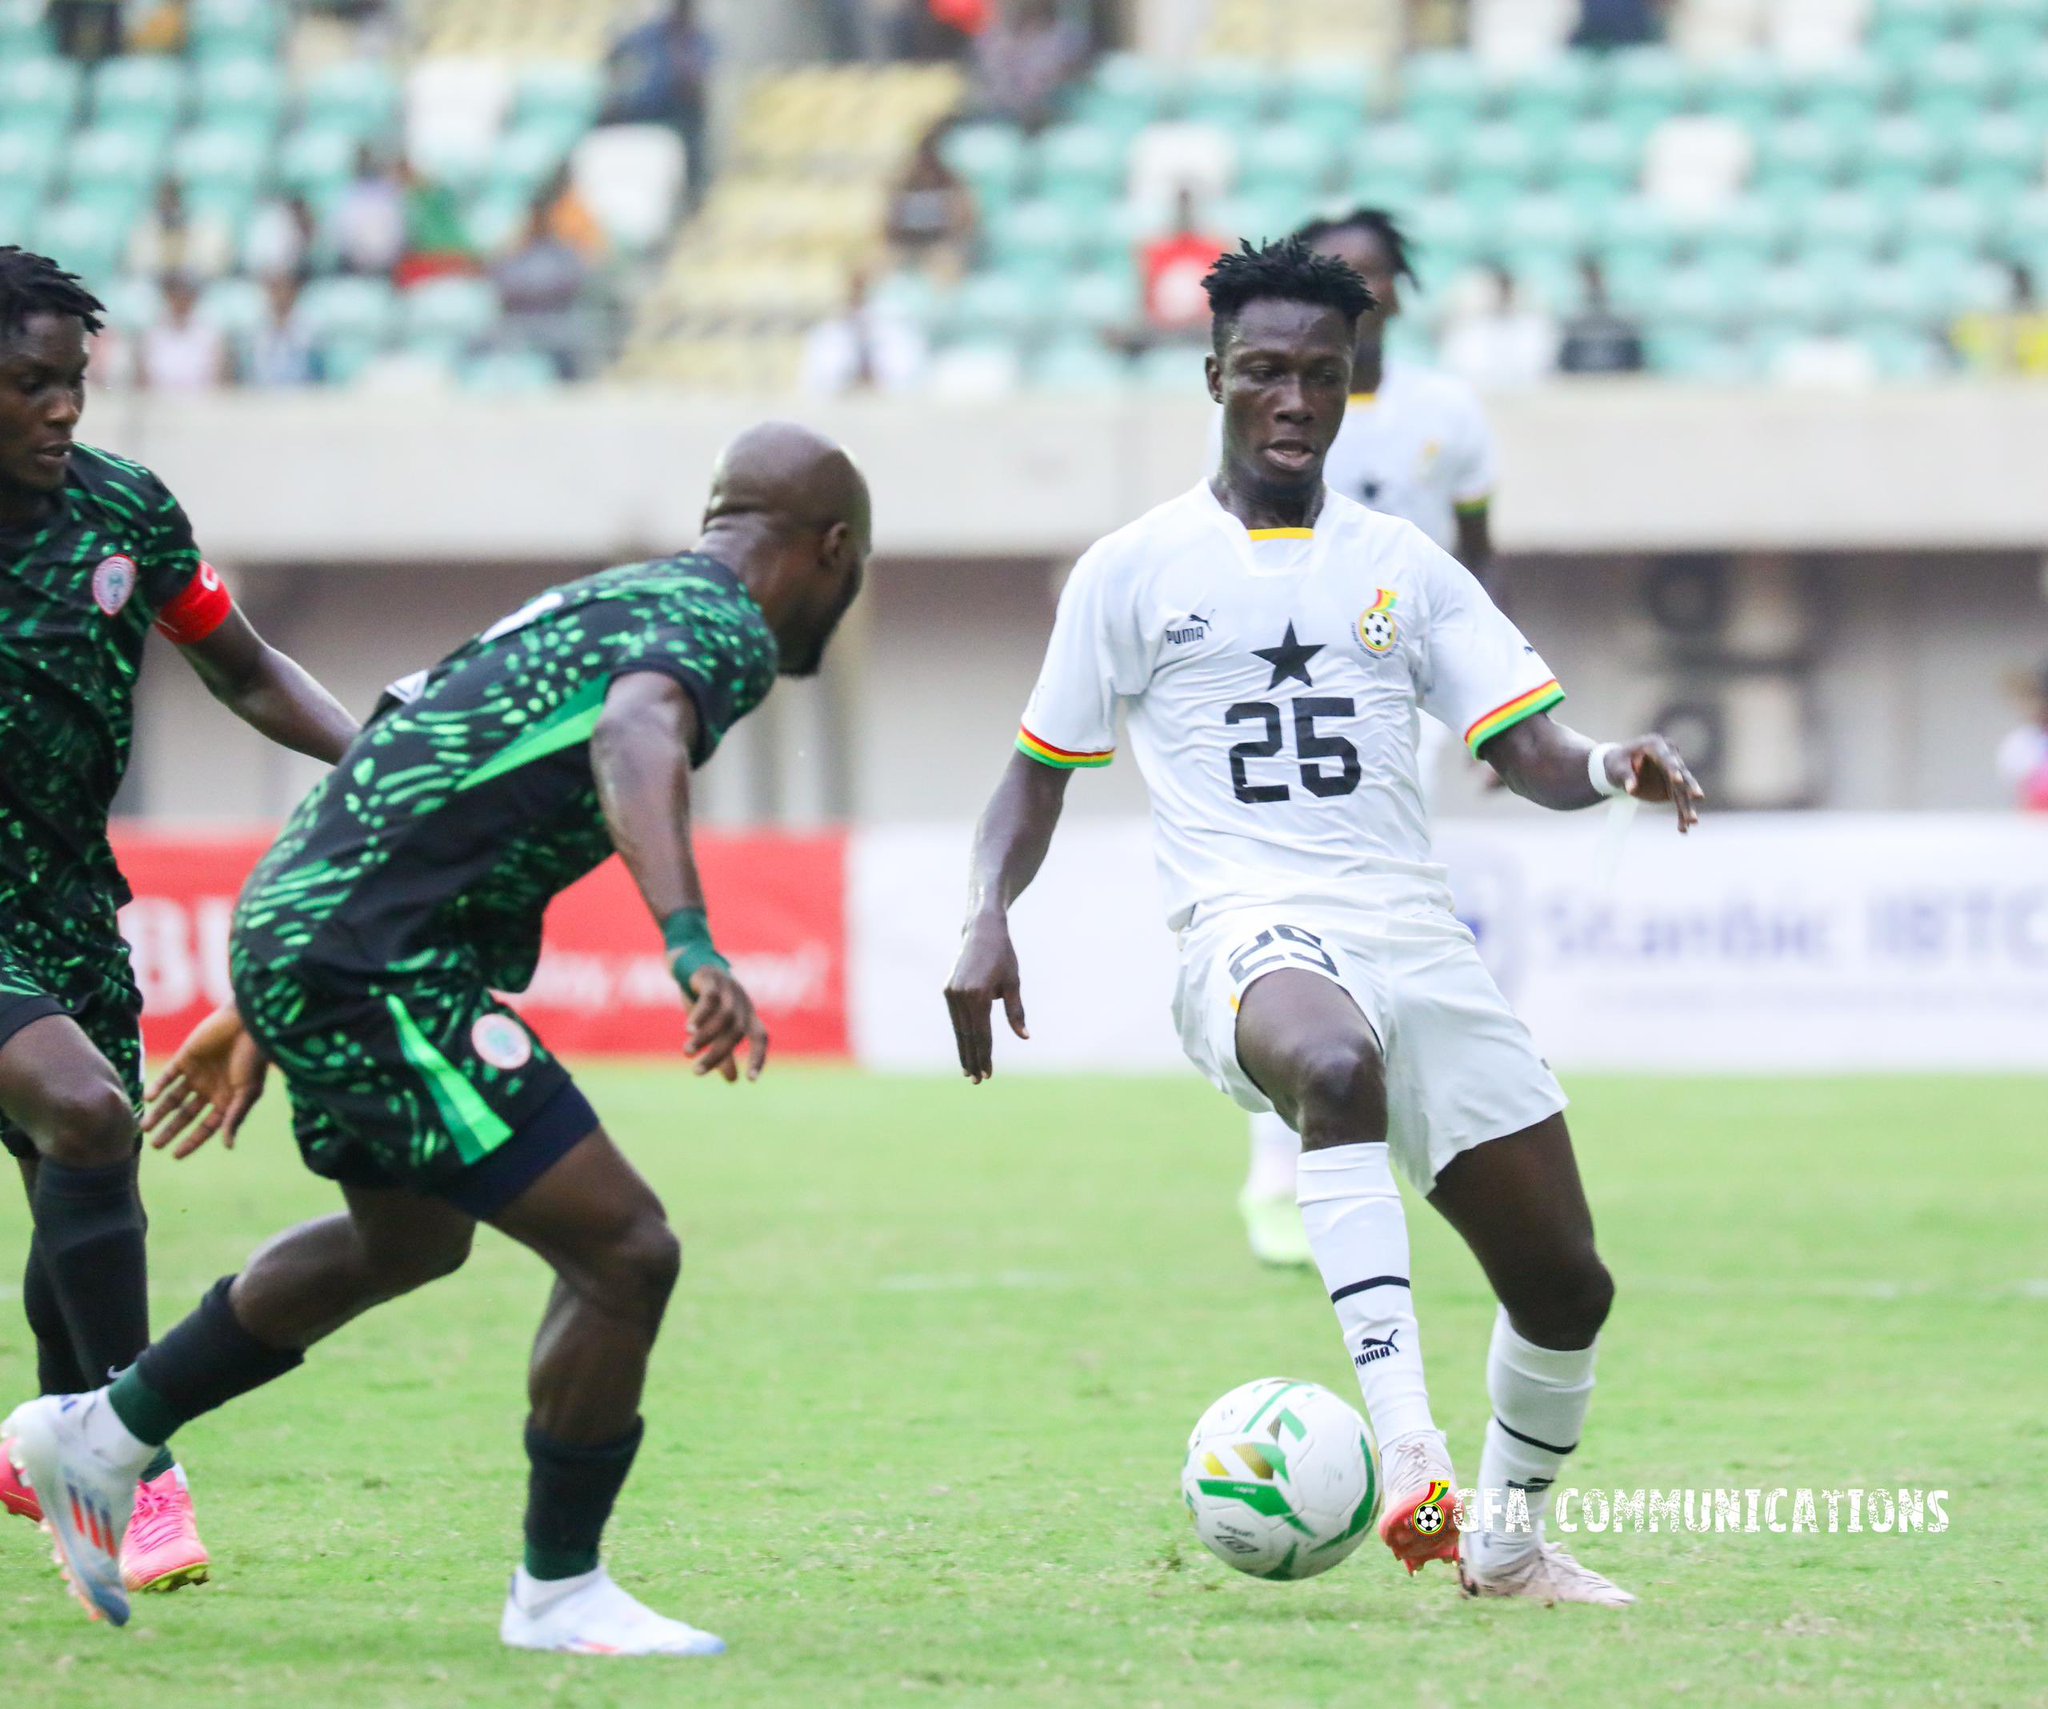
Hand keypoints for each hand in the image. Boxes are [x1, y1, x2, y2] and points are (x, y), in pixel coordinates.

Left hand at [144, 1004, 269, 1158]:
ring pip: (173, 1098)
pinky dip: (158, 1087)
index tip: (175, 1155)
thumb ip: (234, 1117)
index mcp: (227, 1099)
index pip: (206, 1126)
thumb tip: (228, 1146)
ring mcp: (197, 1074)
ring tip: (145, 1127)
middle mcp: (210, 1089)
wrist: (247, 1024)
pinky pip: (168, 1076)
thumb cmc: (254, 1059)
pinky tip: (150, 1099)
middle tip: (154, 1145)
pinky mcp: (185, 1058)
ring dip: (159, 1113)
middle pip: (186, 1115)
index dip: (191, 1140)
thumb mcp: (247, 1092)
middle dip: (170, 1130)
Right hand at [685, 965, 767, 1081]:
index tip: (751, 1080)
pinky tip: (688, 1029)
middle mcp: (742, 1003)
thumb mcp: (716, 1028)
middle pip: (737, 1032)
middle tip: (697, 1072)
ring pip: (724, 1017)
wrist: (692, 964)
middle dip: (718, 1054)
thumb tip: (733, 1080)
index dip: (759, 1057)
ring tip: (688, 1052)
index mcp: (748, 1016)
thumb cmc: (709, 1001)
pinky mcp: (712, 979)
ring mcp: (729, 989)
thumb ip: (725, 1052)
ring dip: (705, 1037)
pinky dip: (700, 1015)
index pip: (761, 1038)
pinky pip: (710, 999)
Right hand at [944, 913, 1028, 1082]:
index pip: (983, 1034)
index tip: (988, 1074)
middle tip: (978, 1081)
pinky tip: (964, 1048)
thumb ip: (1016, 1012)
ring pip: (959, 1029)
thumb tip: (1024, 1036)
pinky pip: (956, 1019)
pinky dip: (960, 1035)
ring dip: (964, 1050)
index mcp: (979, 995)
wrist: (981, 932)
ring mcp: (951, 993)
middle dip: (973, 1059)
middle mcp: (961, 996)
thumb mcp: (1013, 984)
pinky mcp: (947, 990)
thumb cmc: (1003, 957)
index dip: (986, 1056)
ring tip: (969, 1071)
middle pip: (968, 1036)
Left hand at [1612, 735, 1705, 831]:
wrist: (1620, 768)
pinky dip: (1681, 815)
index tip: (1677, 780)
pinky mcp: (1674, 789)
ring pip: (1684, 792)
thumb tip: (1631, 789)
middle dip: (1690, 787)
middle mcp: (1671, 758)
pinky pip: (1680, 803)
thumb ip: (1626, 777)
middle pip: (1683, 775)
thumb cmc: (1617, 763)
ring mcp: (1675, 774)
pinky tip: (1683, 829)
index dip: (1672, 769)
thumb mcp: (1617, 768)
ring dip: (1688, 807)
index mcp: (1656, 746)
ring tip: (1692, 821)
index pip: (1667, 758)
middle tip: (1698, 796)